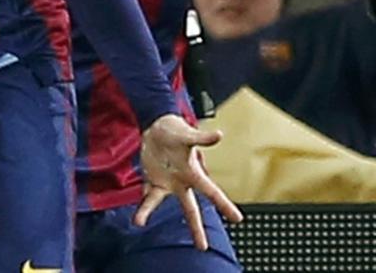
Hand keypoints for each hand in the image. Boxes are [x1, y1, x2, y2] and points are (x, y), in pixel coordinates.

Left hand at [136, 114, 241, 249]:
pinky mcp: (153, 179)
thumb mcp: (187, 135)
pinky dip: (142, 206)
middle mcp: (181, 182)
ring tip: (139, 222)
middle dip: (197, 228)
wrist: (158, 127)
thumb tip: (219, 135)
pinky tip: (137, 218)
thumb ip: (201, 138)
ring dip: (148, 212)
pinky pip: (147, 195)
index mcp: (193, 173)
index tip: (238, 219)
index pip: (212, 192)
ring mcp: (166, 182)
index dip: (224, 205)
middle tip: (203, 248)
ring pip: (159, 202)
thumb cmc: (176, 130)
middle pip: (190, 209)